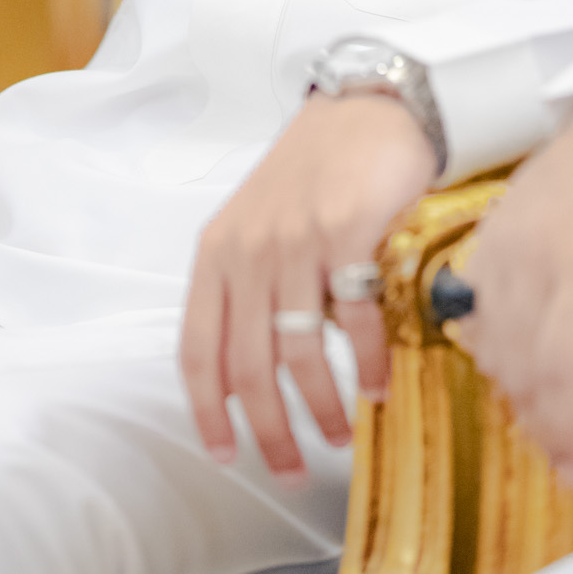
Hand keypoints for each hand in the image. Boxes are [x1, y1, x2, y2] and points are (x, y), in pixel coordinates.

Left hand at [181, 92, 438, 476]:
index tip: (224, 454)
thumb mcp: (259, 223)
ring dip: (320, 408)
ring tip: (339, 432)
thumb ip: (249, 287)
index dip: (207, 412)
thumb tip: (255, 376)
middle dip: (268, 431)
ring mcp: (296, 240)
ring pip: (297, 353)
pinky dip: (364, 363)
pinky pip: (353, 319)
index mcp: (217, 250)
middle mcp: (249, 248)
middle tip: (291, 467)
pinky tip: (376, 383)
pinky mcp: (346, 232)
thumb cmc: (316, 169)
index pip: (197, 349)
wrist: (368, 105)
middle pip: (246, 366)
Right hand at [457, 85, 572, 488]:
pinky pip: (473, 303)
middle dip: (544, 425)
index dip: (566, 433)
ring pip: (486, 341)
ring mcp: (508, 234)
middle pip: (515, 365)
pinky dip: (496, 344)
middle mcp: (538, 246)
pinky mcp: (493, 226)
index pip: (557, 368)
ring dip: (521, 388)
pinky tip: (540, 350)